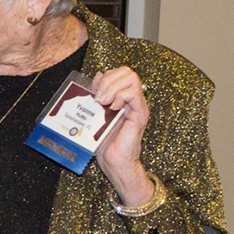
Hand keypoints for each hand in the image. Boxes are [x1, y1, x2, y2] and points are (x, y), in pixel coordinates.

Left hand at [89, 65, 153, 206]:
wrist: (114, 162)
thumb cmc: (104, 142)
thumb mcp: (96, 113)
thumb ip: (98, 95)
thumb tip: (97, 76)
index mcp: (123, 98)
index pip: (120, 72)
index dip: (106, 76)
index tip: (94, 90)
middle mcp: (133, 100)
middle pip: (128, 71)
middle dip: (109, 79)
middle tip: (99, 96)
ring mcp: (138, 106)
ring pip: (132, 78)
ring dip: (113, 87)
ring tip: (104, 101)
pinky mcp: (140, 114)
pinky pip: (134, 93)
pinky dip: (121, 96)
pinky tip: (113, 107)